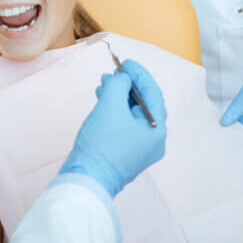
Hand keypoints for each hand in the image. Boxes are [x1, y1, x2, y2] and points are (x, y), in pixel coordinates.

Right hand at [59, 59, 166, 197]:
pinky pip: (125, 125)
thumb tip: (123, 79)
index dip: (139, 74)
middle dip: (127, 85)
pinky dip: (115, 111)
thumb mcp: (110, 105)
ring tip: (102, 85)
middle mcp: (153, 140)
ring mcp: (140, 149)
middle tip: (112, 72)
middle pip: (143, 103)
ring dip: (118, 96)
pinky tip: (102, 101)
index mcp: (157, 129)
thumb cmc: (100, 144)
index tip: (126, 63)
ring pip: (132, 114)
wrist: (86, 179)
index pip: (152, 93)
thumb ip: (119, 85)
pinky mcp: (126, 153)